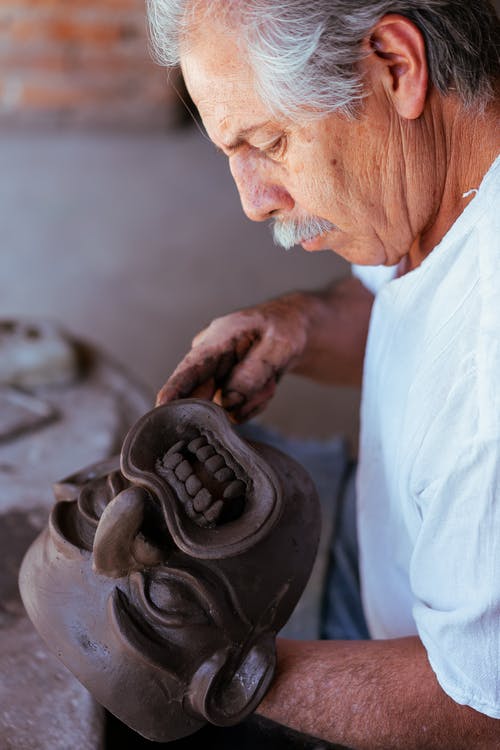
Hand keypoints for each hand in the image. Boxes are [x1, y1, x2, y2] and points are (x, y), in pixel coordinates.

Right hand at [156, 296, 307, 421]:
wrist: (292, 330)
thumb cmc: (284, 329)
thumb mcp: (279, 345)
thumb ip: (255, 371)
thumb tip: (228, 400)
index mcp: (217, 340)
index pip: (190, 368)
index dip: (174, 389)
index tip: (160, 407)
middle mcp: (210, 360)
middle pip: (200, 394)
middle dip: (233, 399)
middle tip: (262, 387)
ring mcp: (216, 378)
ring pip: (225, 407)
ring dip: (252, 400)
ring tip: (271, 380)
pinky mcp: (225, 392)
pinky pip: (236, 411)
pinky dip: (255, 403)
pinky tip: (266, 386)